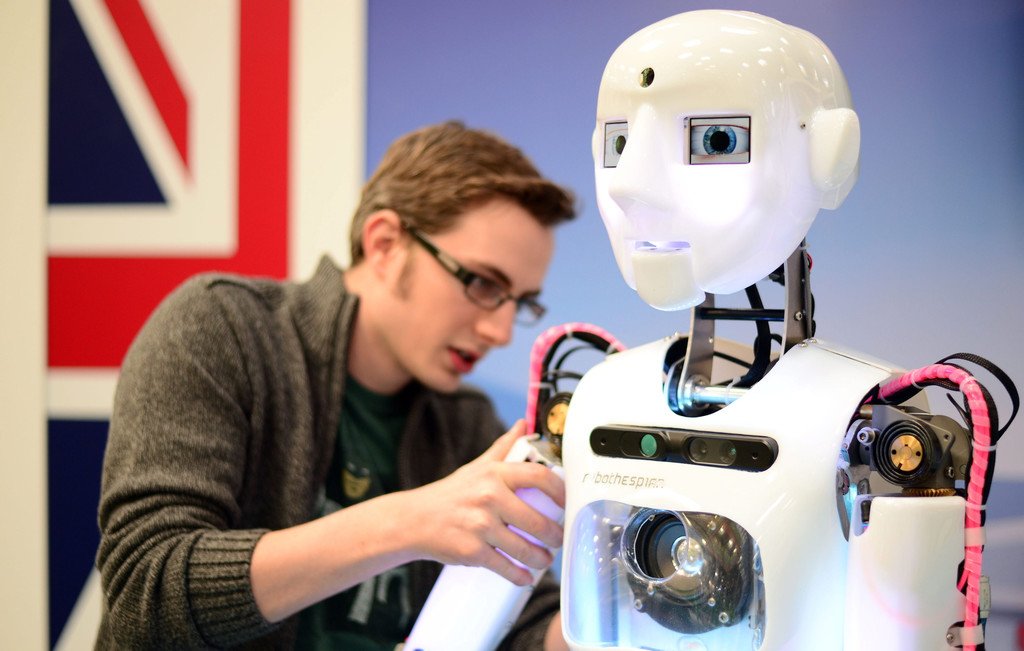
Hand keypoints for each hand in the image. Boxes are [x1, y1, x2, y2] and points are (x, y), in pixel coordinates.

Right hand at [405, 420, 564, 585]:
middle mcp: (489, 497)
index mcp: (494, 474)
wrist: (413, 520)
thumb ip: (504, 447)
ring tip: (545, 560)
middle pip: (537, 520)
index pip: (538, 477)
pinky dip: (519, 576)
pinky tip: (526, 577)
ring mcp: (480, 525)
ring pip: (524, 548)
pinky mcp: (472, 551)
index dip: (560, 491)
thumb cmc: (450, 494)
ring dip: (540, 559)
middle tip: (559, 540)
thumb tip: (523, 425)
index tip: (567, 503)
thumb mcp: (477, 467)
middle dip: (554, 535)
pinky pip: (504, 566)